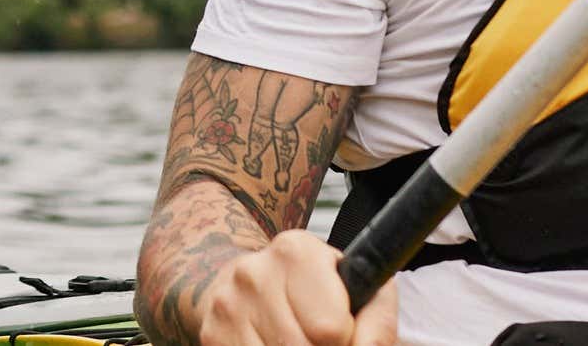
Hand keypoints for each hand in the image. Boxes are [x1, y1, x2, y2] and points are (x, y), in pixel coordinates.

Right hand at [189, 232, 396, 345]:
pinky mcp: (212, 336)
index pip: (332, 327)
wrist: (244, 286)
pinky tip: (273, 345)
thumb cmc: (310, 292)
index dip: (346, 338)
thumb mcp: (350, 289)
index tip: (340, 332)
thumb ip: (375, 318)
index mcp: (296, 252)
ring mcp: (228, 306)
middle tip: (319, 339)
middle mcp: (254, 273)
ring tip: (299, 340)